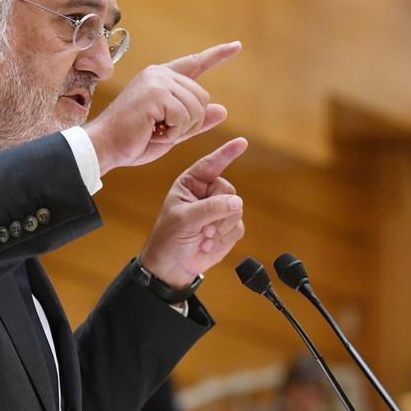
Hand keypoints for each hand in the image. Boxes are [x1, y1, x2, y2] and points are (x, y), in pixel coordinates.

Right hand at [86, 41, 240, 173]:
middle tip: (162, 131)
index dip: (217, 55)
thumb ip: (195, 120)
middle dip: (191, 123)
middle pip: (202, 97)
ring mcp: (157, 81)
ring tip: (154, 131)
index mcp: (161, 78)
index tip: (237, 46)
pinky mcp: (155, 93)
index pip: (195, 63)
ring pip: (196, 109)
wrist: (104, 147)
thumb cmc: (133, 141)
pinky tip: (152, 132)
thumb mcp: (172, 131)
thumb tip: (222, 110)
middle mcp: (159, 73)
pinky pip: (184, 117)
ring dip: (180, 130)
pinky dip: (173, 133)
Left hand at [138, 138, 248, 287]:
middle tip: (204, 227)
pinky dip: (226, 237)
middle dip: (219, 210)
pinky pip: (239, 226)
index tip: (242, 143)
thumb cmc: (168, 239)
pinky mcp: (228, 228)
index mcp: (190, 184)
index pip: (210, 165)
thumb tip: (237, 202)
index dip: (226, 153)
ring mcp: (219, 211)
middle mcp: (206, 194)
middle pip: (228, 190)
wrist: (172, 267)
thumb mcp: (184, 219)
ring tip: (204, 236)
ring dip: (222, 226)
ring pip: (237, 209)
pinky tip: (209, 243)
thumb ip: (210, 208)